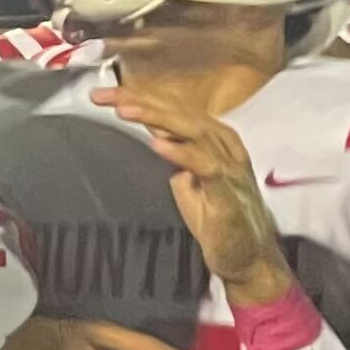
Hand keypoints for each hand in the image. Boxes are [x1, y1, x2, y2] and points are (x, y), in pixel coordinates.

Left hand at [92, 81, 296, 304]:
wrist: (246, 254)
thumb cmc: (218, 214)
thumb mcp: (186, 176)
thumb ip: (173, 152)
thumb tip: (153, 134)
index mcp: (213, 138)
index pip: (172, 110)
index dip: (138, 98)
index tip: (103, 95)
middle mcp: (223, 145)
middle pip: (179, 112)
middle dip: (140, 100)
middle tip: (105, 95)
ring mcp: (228, 166)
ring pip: (191, 130)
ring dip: (156, 118)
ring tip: (125, 110)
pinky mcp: (228, 191)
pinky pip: (204, 165)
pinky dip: (180, 152)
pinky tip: (157, 145)